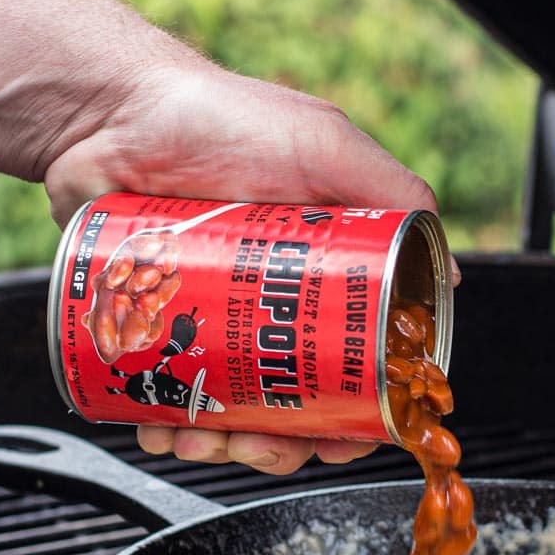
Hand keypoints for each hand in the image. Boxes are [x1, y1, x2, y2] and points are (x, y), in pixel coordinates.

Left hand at [42, 55, 445, 474]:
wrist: (106, 112)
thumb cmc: (219, 116)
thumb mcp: (326, 144)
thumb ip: (397, 197)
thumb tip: (449, 276)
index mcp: (323, 276)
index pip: (354, 364)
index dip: (353, 413)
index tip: (338, 435)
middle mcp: (271, 304)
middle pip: (291, 405)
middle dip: (277, 441)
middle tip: (253, 440)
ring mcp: (210, 318)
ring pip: (226, 411)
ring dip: (218, 442)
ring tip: (197, 435)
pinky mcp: (153, 325)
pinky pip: (161, 395)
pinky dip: (162, 422)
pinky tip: (154, 423)